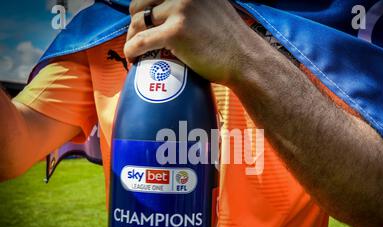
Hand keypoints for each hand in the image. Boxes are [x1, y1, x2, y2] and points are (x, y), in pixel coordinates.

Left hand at [124, 0, 258, 84]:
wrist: (245, 60)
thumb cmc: (229, 41)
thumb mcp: (212, 7)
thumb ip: (192, 4)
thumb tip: (168, 10)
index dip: (144, 5)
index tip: (143, 18)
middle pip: (140, 2)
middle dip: (135, 20)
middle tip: (138, 36)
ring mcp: (180, 10)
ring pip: (139, 22)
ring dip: (131, 37)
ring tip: (135, 50)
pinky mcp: (176, 32)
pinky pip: (141, 41)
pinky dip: (131, 51)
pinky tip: (132, 58)